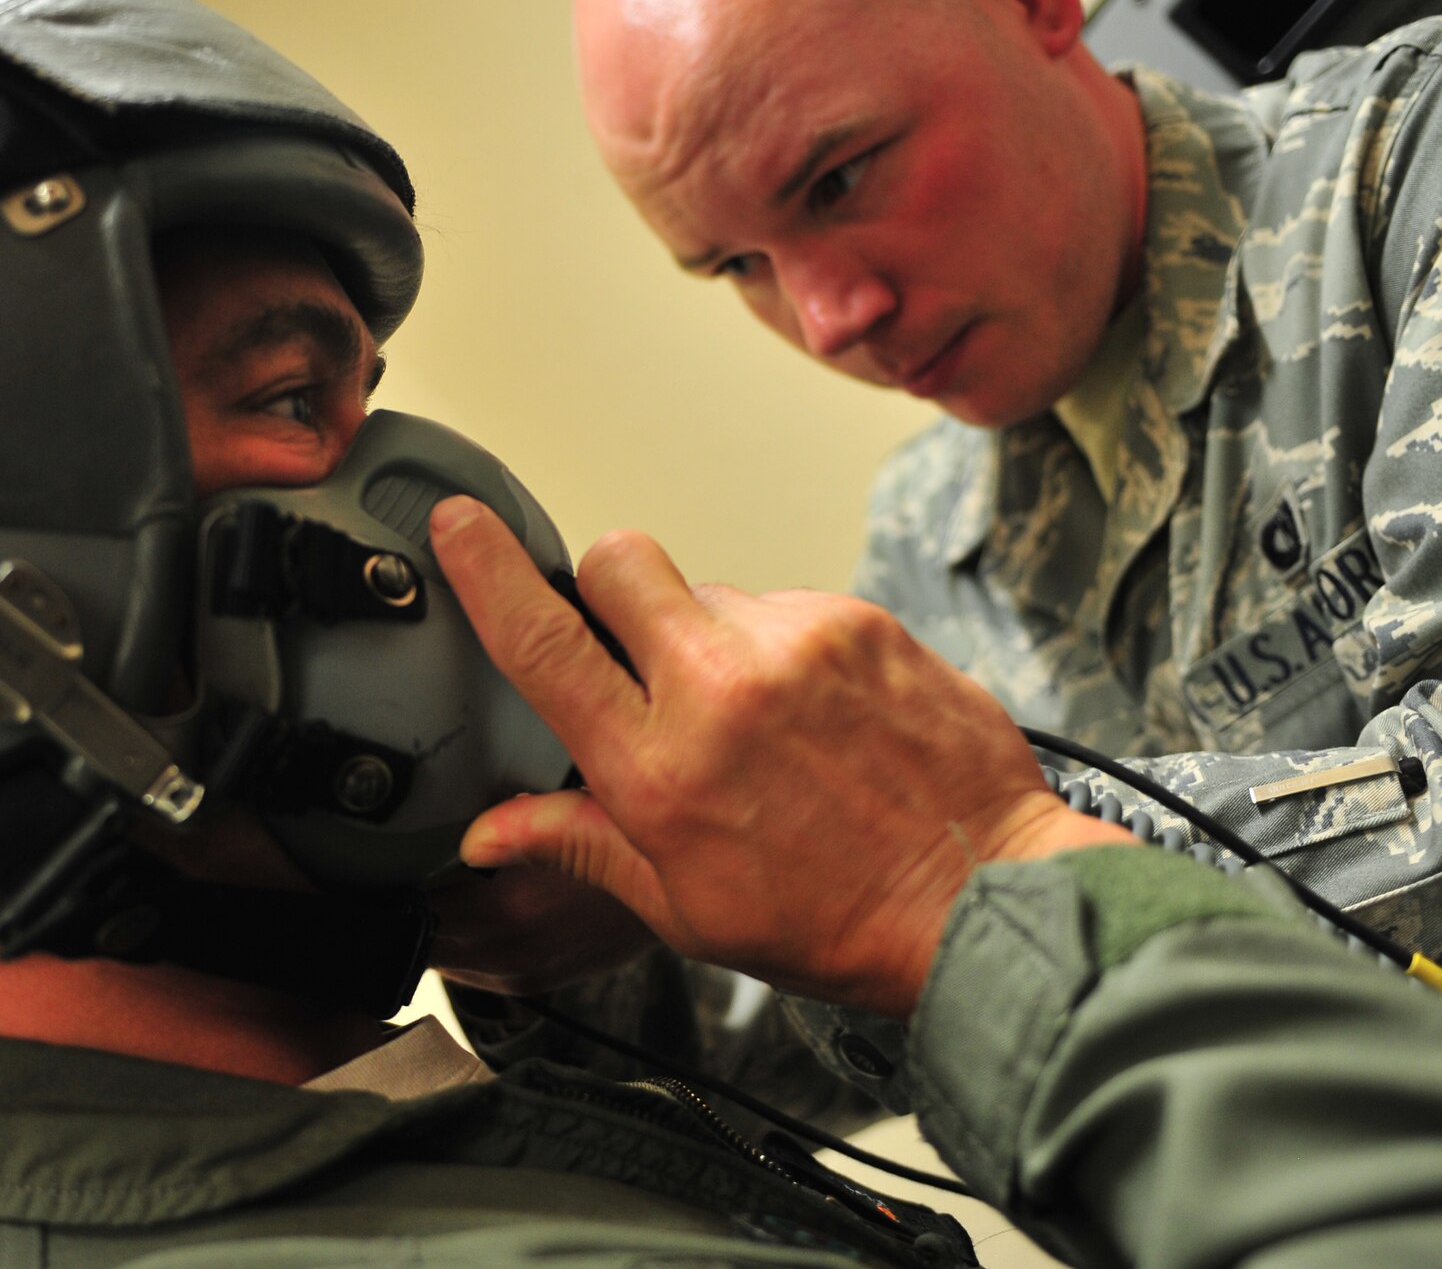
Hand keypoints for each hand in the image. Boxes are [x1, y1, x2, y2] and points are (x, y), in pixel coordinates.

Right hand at [429, 497, 1125, 1019]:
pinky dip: (784, 648)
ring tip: (759, 719)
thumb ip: (580, 843)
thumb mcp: (682, 906)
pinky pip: (786, 605)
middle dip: (609, 587)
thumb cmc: (837, 918)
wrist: (982, 900)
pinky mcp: (858, 620)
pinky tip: (816, 714)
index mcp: (658, 770)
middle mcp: (720, 690)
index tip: (459, 523)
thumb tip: (489, 831)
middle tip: (638, 649)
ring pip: (710, 590)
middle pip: (619, 559)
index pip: (544, 643)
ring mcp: (795, 644)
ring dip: (711, 637)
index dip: (487, 571)